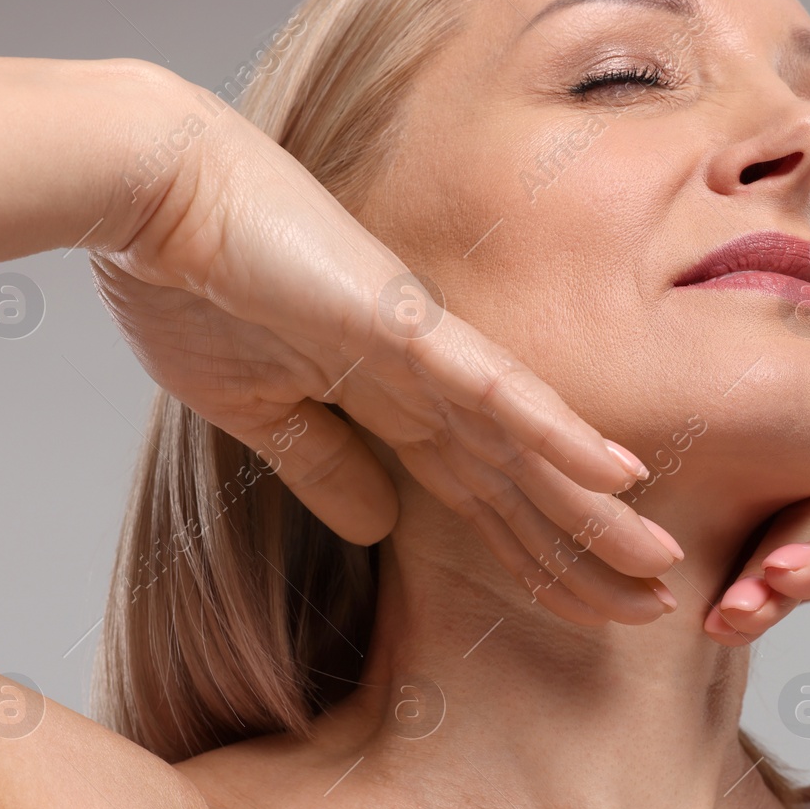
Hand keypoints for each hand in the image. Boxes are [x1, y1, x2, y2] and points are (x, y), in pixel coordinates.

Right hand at [89, 75, 681, 624]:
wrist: (148, 197)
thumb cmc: (190, 288)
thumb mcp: (257, 412)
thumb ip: (323, 467)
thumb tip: (373, 530)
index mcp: (390, 406)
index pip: (484, 501)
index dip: (539, 559)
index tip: (593, 611)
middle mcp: (425, 383)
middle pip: (525, 487)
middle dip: (589, 553)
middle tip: (658, 608)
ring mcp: (422, 352)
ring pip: (529, 447)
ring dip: (596, 511)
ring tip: (661, 567)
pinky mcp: (404, 323)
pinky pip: (494, 387)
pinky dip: (556, 432)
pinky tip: (617, 474)